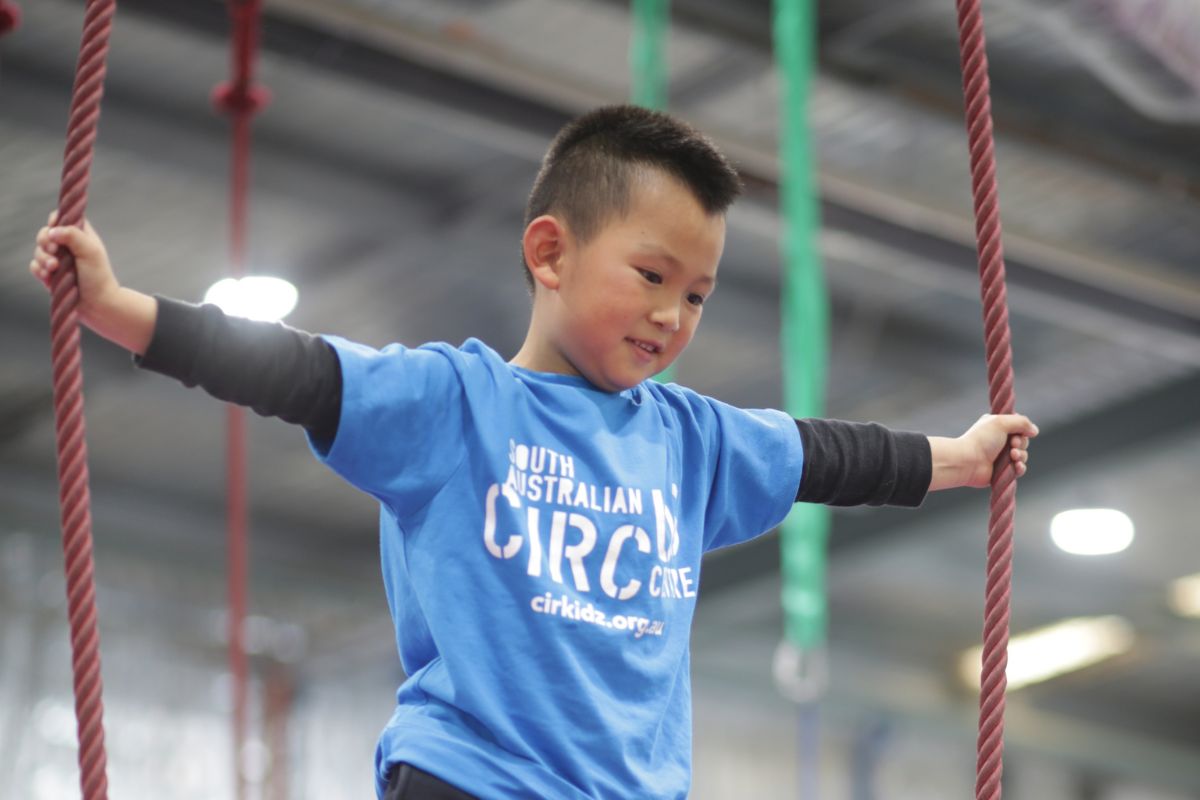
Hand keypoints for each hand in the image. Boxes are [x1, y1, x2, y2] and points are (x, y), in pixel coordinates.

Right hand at [30, 210, 120, 326]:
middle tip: (54, 250)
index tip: (55, 227)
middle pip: (45, 233)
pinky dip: (39, 270)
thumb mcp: (90, 251)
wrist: (97, 304)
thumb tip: (52, 230)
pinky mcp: (49, 274)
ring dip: (43, 258)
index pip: (62, 219)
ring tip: (54, 268)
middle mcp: (67, 246)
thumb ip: (73, 235)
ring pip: (38, 251)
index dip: (55, 221)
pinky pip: (35, 266)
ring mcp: (57, 260)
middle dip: (45, 241)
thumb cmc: (97, 276)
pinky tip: (48, 276)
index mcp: (80, 235)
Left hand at [958, 413, 1038, 487]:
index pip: (1019, 426)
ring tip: (1012, 457)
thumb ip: (1022, 422)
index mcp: (997, 427)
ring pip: (1023, 455)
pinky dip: (1020, 468)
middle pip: (1023, 441)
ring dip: (1021, 456)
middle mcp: (999, 441)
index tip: (1015, 433)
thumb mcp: (1001, 422)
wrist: (968, 462)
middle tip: (1012, 446)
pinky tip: (1016, 466)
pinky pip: (1019, 469)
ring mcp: (1001, 457)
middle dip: (1021, 444)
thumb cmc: (982, 439)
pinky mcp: (1002, 471)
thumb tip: (1035, 431)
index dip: (1022, 430)